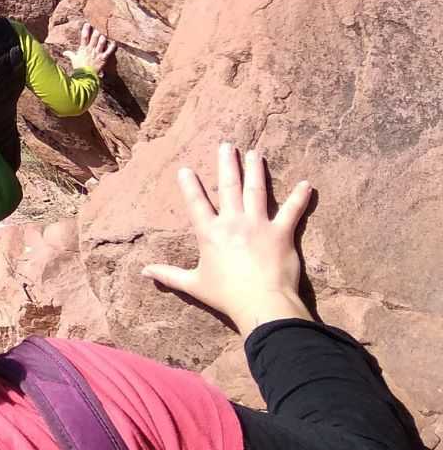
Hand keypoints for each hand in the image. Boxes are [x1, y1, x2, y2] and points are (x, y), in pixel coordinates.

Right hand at [66, 23, 114, 73]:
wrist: (85, 76)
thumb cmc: (79, 68)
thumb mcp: (73, 60)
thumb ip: (70, 54)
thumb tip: (64, 52)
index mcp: (83, 49)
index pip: (84, 37)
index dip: (86, 30)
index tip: (87, 24)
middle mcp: (90, 50)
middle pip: (94, 38)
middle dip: (96, 32)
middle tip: (98, 29)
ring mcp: (97, 53)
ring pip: (102, 42)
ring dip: (103, 38)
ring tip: (105, 34)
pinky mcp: (103, 58)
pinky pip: (109, 51)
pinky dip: (112, 46)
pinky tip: (114, 42)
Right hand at [142, 144, 313, 334]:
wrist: (261, 304)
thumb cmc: (225, 295)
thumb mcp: (193, 284)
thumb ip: (168, 274)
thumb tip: (143, 272)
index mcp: (210, 233)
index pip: (197, 203)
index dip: (190, 185)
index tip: (186, 169)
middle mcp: (233, 222)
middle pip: (229, 187)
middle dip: (227, 164)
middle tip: (227, 145)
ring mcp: (258, 225)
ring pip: (257, 191)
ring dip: (256, 170)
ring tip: (255, 153)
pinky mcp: (281, 233)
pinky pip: (292, 211)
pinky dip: (299, 197)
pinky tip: (306, 184)